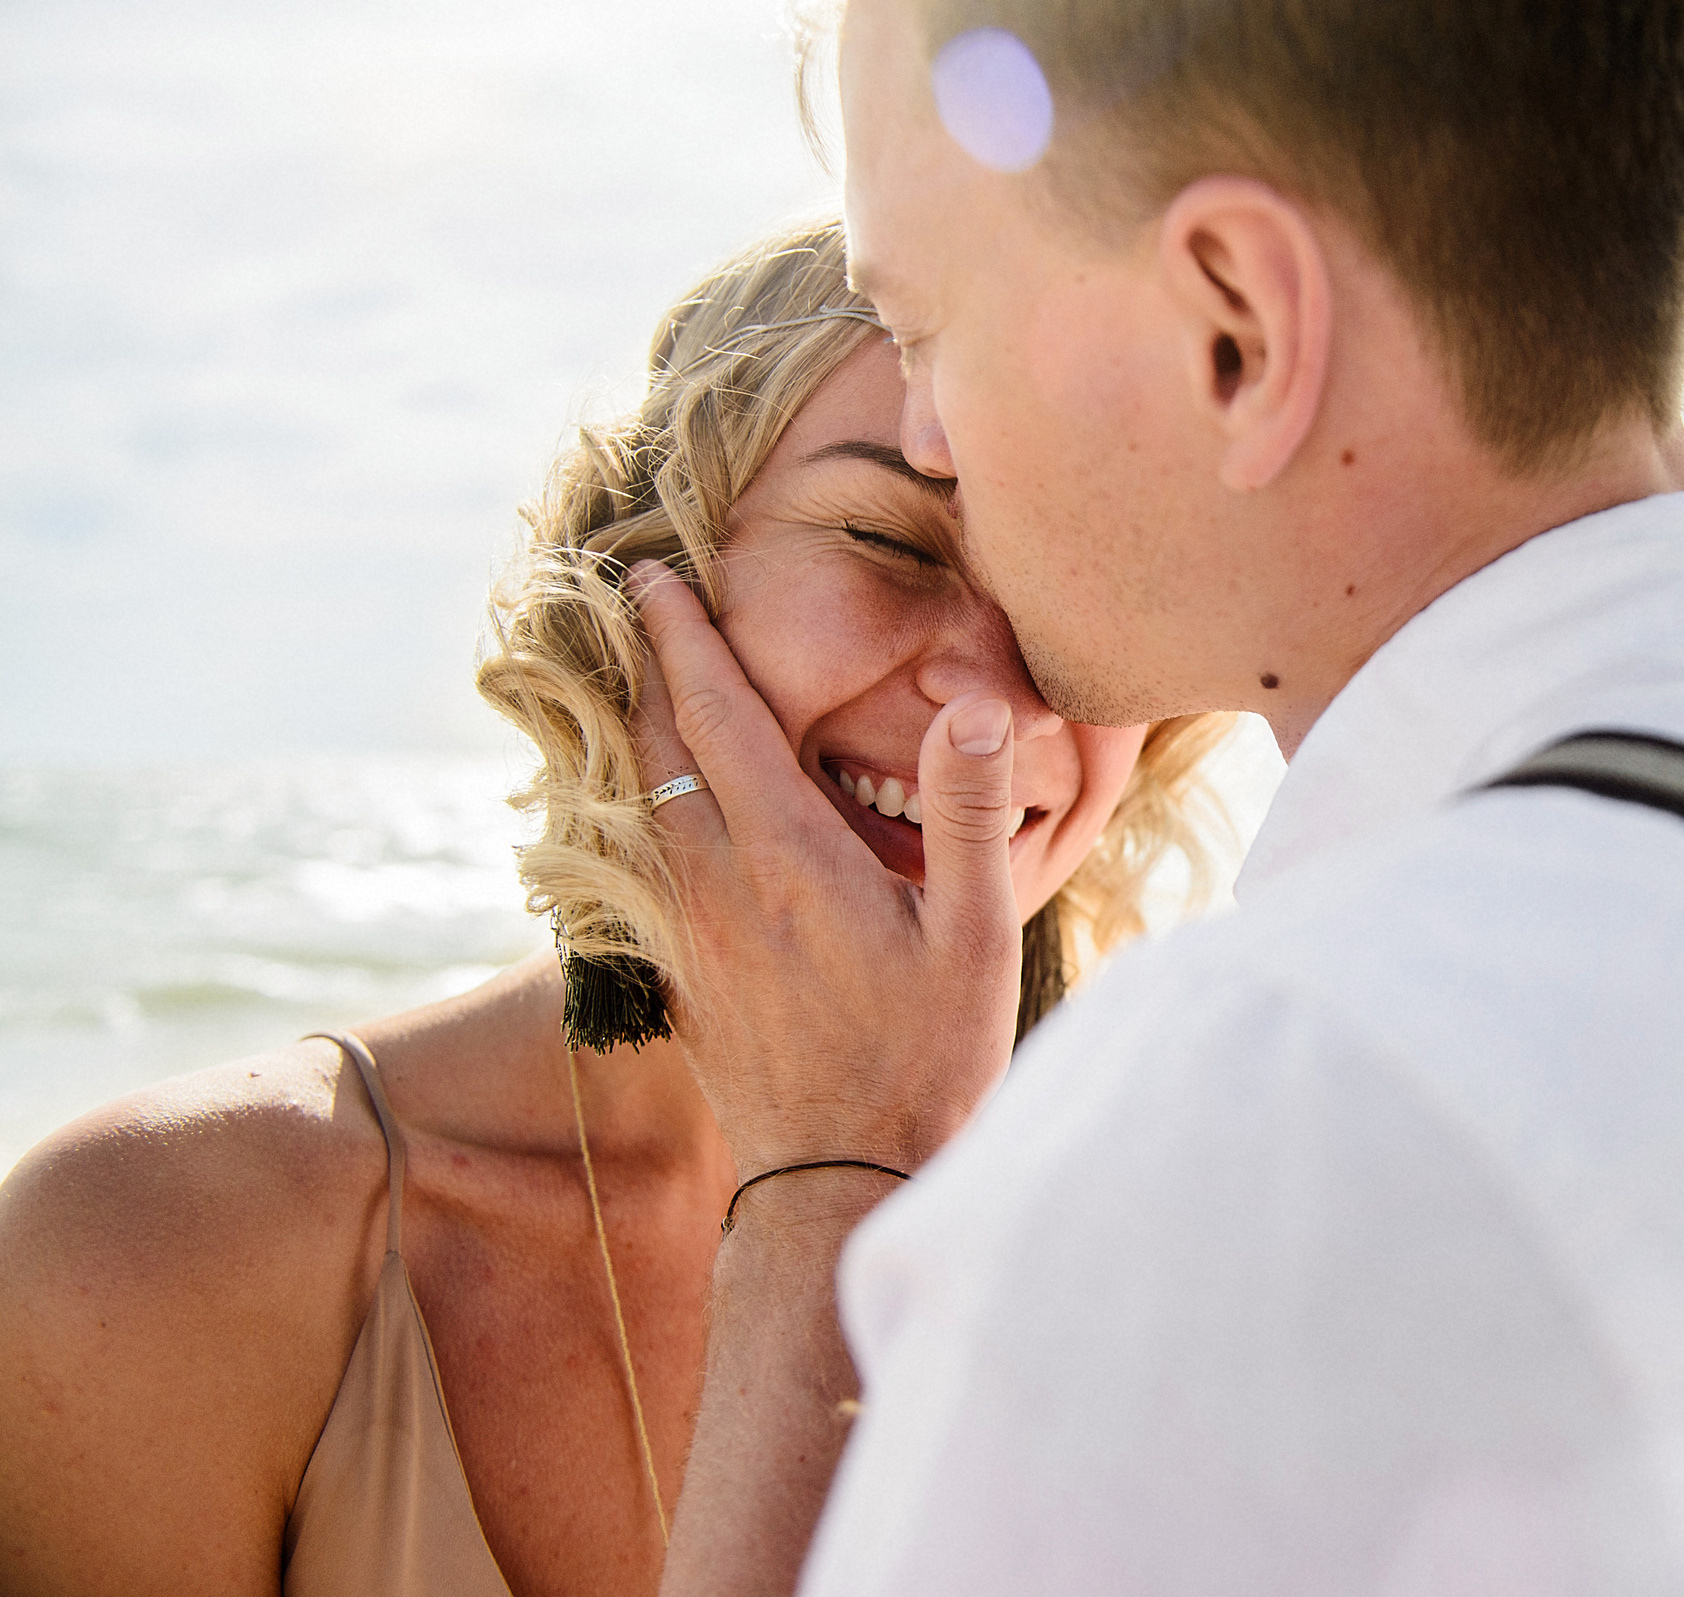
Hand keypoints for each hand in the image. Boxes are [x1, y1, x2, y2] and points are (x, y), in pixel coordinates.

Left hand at [626, 560, 1023, 1175]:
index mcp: (786, 859)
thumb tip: (978, 704)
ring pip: (636, 801)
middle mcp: (715, 885)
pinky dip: (635, 801)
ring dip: (632, 727)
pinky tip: (648, 796)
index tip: (654, 575)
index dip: (684, 638)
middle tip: (629, 597)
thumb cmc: (924, 1060)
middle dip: (641, 663)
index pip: (718, 717)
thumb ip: (966, 812)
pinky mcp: (679, 972)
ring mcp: (685, 932)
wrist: (839, 1184)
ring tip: (631, 673)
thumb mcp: (974, 936)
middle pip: (655, 746)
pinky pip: (638, 859)